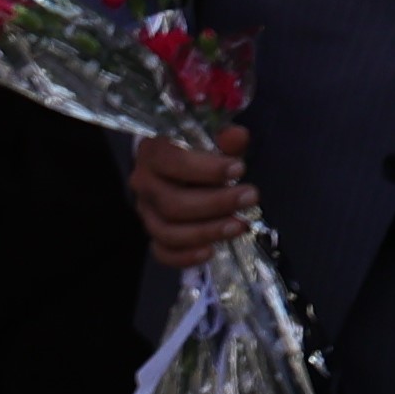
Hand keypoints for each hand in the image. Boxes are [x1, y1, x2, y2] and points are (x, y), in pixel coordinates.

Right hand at [132, 123, 256, 267]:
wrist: (177, 167)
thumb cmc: (196, 151)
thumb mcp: (212, 139)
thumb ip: (224, 139)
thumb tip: (237, 137)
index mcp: (152, 153)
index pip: (170, 162)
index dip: (205, 168)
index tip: (239, 168)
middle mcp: (143, 184)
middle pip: (172, 203)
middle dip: (216, 203)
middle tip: (251, 196)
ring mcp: (146, 213)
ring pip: (168, 231)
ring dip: (207, 231)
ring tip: (241, 225)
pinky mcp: (154, 235)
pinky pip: (163, 253)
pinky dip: (185, 257)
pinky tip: (211, 252)